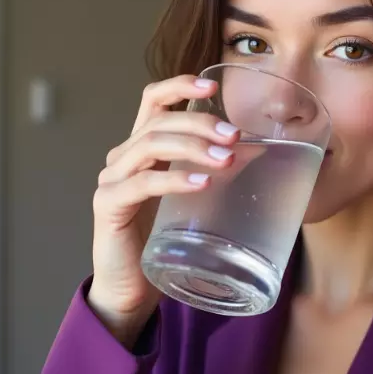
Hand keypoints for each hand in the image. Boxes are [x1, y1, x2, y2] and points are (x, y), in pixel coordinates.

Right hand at [87, 75, 238, 345]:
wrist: (132, 287)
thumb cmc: (166, 238)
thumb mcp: (197, 196)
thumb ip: (219, 169)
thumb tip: (264, 147)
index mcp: (142, 147)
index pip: (153, 101)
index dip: (179, 86)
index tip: (212, 86)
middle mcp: (123, 157)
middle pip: (159, 122)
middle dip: (200, 123)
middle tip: (235, 135)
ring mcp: (112, 180)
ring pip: (150, 145)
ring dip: (192, 147)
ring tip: (227, 160)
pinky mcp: (108, 206)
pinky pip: (141, 184)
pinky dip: (173, 180)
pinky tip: (201, 183)